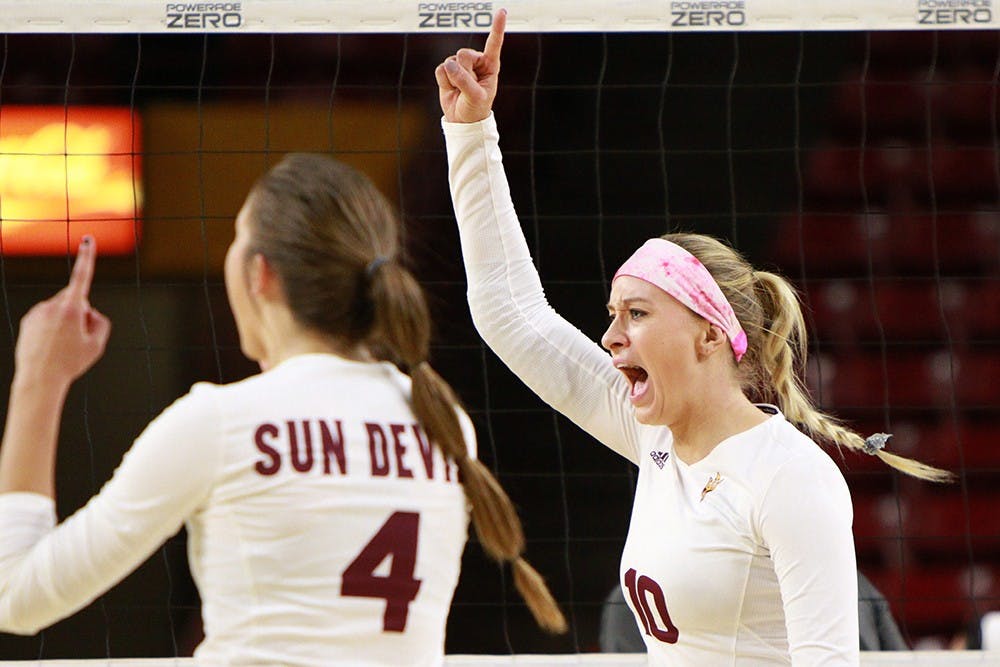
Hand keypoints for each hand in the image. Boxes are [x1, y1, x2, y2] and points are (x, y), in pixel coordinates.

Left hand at [15, 236, 111, 388]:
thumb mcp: (98, 345)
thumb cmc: (70, 363)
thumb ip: (100, 322)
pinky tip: (51, 346)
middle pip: (74, 300)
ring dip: (65, 322)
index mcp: (72, 308)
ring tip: (62, 347)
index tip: (88, 240)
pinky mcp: (29, 320)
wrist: (39, 379)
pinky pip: (47, 318)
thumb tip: (89, 312)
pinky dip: (52, 328)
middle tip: (79, 339)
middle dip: (80, 312)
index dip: (88, 257)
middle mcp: (52, 305)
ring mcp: (38, 312)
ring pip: (60, 310)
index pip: (82, 277)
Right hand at [435, 8, 505, 122]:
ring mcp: (460, 66)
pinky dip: (444, 82)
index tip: (502, 12)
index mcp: (490, 65)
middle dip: (463, 72)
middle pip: (464, 54)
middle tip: (467, 87)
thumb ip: (464, 81)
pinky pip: (440, 70)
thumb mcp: (476, 97)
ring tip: (460, 90)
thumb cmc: (476, 108)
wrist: (462, 120)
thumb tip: (449, 65)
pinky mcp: (446, 71)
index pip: (494, 44)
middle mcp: (475, 62)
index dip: (497, 28)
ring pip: (451, 62)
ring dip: (454, 79)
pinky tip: (451, 88)